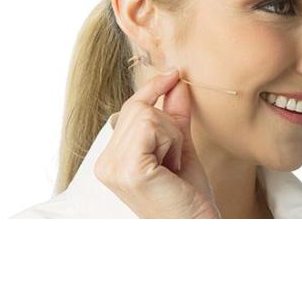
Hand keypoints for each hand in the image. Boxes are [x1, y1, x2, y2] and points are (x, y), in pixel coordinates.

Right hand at [94, 70, 220, 217]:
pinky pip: (151, 126)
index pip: (128, 110)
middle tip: (175, 159)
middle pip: (138, 108)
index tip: (172, 74)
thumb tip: (175, 79)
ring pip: (146, 115)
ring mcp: (112, 167)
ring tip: (173, 166)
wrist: (197, 227)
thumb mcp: (180, 145)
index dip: (151, 89)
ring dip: (172, 137)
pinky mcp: (127, 168)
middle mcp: (104, 163)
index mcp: (111, 159)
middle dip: (168, 126)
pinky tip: (172, 167)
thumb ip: (175, 114)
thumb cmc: (188, 193)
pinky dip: (171, 142)